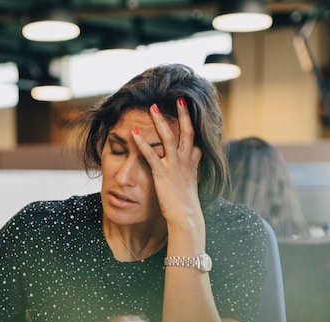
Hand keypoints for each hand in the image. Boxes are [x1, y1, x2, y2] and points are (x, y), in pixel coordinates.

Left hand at [133, 98, 203, 226]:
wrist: (187, 216)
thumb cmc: (187, 205)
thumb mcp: (191, 185)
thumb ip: (189, 173)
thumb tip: (188, 170)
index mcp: (193, 163)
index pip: (196, 139)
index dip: (194, 123)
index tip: (191, 110)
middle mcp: (186, 161)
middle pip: (187, 132)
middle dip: (183, 114)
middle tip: (179, 98)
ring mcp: (175, 166)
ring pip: (169, 137)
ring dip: (160, 121)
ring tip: (152, 107)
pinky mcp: (162, 173)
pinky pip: (151, 154)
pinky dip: (141, 142)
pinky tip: (133, 132)